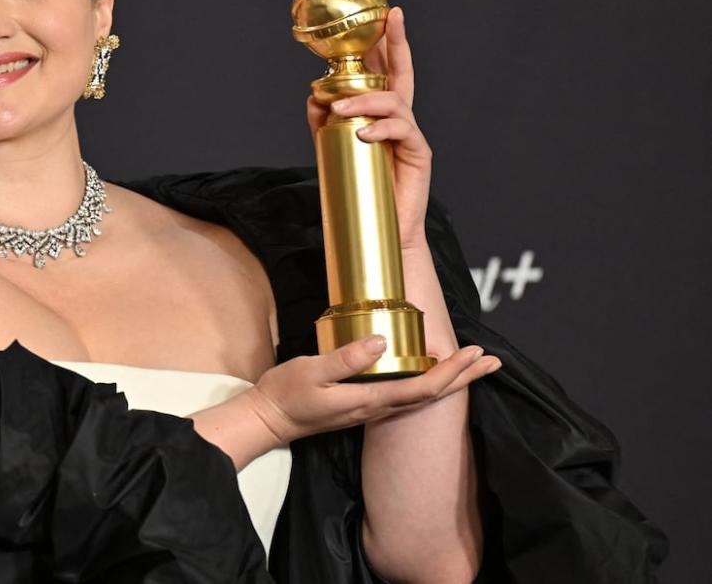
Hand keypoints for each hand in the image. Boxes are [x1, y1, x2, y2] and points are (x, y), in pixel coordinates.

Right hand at [245, 335, 500, 445]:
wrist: (269, 420)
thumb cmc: (287, 394)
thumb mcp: (312, 371)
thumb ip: (345, 358)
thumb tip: (380, 341)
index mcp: (370, 399)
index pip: (423, 389)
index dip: (452, 371)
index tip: (473, 352)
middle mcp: (378, 408)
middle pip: (433, 395)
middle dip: (464, 376)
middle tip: (492, 359)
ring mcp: (372, 409)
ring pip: (423, 395)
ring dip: (451, 379)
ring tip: (472, 364)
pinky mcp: (364, 404)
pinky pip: (407, 394)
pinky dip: (428, 380)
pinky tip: (430, 371)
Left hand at [305, 7, 430, 250]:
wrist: (383, 228)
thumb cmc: (361, 187)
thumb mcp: (334, 150)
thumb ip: (324, 123)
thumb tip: (313, 95)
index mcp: (382, 114)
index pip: (385, 72)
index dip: (385, 43)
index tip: (384, 13)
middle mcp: (400, 118)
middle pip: (402, 73)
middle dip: (397, 43)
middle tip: (392, 17)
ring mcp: (411, 134)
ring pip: (395, 102)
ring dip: (364, 101)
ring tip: (339, 109)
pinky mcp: (419, 154)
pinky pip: (403, 132)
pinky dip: (381, 129)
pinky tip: (362, 135)